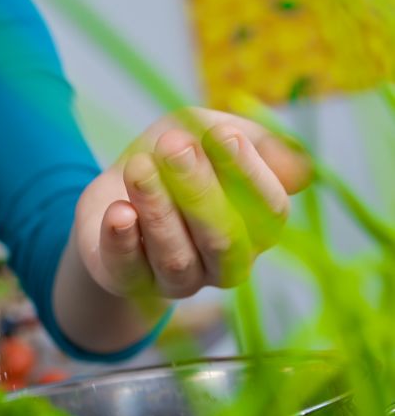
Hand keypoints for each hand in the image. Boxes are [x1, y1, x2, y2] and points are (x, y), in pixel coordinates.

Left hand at [76, 108, 311, 300]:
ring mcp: (176, 280)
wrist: (115, 188)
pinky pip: (129, 269)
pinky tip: (118, 212)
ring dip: (158, 210)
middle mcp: (222, 263)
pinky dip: (123, 241)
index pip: (267, 211)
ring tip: (138, 167)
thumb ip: (253, 141)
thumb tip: (300, 169)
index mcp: (255, 228)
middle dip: (200, 190)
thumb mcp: (208, 132)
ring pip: (176, 257)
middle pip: (223, 239)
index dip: (248, 173)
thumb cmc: (172, 159)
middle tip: (174, 146)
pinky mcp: (129, 282)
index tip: (222, 134)